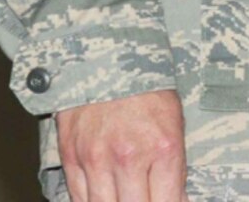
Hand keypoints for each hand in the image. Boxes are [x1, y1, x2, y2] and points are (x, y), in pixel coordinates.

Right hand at [56, 88, 187, 201]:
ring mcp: (97, 160)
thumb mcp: (175, 124)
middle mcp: (129, 158)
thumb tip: (177, 200)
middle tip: (146, 196)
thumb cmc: (147, 91)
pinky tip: (104, 196)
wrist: (108, 61)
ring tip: (125, 194)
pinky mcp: (71, 159)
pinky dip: (91, 201)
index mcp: (163, 148)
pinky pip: (78, 198)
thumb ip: (174, 168)